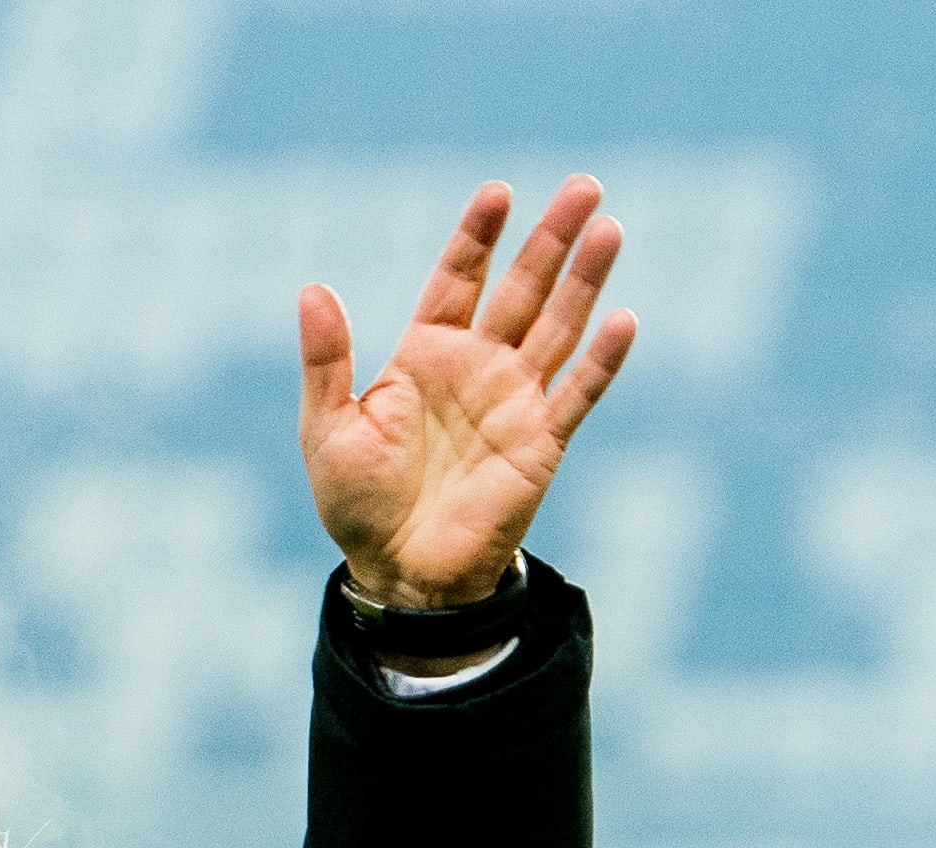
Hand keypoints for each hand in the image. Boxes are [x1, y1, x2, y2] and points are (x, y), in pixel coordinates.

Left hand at [299, 176, 635, 609]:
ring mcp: (514, 402)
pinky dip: (600, 360)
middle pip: (522, 289)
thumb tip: (312, 288)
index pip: (458, 279)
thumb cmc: (357, 505)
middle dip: (551, 240)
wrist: (401, 574)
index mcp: (424, 355)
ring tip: (610, 229)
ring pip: (559, 327)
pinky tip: (623, 319)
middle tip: (584, 186)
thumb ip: (326, 361)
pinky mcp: (541, 443)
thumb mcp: (328, 429)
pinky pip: (577, 393)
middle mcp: (477, 367)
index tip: (498, 193)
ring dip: (586, 281)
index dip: (478, 237)